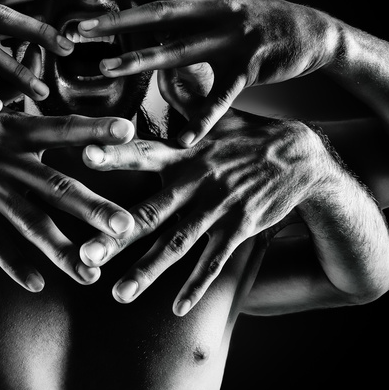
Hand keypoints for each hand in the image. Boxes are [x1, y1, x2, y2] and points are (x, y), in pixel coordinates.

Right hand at [0, 89, 137, 289]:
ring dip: (64, 249)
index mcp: (14, 129)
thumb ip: (12, 97)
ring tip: (93, 273)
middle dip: (95, 209)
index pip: (64, 127)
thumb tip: (32, 69)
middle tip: (128, 227)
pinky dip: (13, 263)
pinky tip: (36, 284)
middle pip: (59, 186)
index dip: (96, 129)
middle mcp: (7, 160)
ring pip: (33, 223)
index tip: (131, 131)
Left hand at [76, 0, 338, 144]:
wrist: (315, 32)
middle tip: (78, 26)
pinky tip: (182, 138)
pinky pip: (220, 95)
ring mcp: (232, 36)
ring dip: (141, 60)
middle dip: (115, 20)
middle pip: (157, 13)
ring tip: (106, 70)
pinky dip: (201, 118)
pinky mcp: (250, 65)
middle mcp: (214, 9)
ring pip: (179, 50)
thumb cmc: (266, 15)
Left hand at [76, 108, 326, 314]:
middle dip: (117, 235)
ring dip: (148, 270)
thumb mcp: (215, 117)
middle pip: (151, 211)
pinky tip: (177, 309)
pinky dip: (196, 285)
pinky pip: (214, 261)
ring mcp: (218, 207)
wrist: (302, 156)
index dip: (116, 153)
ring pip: (177, 244)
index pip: (144, 152)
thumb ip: (183, 108)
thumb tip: (163, 80)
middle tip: (86, 255)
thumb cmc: (248, 136)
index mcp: (184, 153)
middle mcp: (197, 180)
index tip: (85, 156)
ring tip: (119, 294)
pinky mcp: (239, 227)